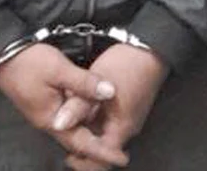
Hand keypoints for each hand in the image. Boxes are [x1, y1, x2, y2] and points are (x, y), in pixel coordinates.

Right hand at [0, 42, 128, 167]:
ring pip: (72, 128)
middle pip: (77, 140)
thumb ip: (85, 83)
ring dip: (89, 133)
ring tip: (109, 134)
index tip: (122, 158)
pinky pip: (66, 117)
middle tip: (119, 150)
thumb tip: (110, 92)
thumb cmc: (29, 63)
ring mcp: (44, 112)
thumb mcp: (59, 70)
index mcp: (52, 120)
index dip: (103, 152)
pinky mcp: (43, 101)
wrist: (2, 54)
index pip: (82, 143)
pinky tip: (90, 111)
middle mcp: (48, 121)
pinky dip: (80, 118)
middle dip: (97, 147)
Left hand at [56, 44, 168, 170]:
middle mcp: (126, 128)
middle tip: (65, 134)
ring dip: (87, 128)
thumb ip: (78, 106)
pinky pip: (107, 119)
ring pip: (103, 131)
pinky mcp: (125, 106)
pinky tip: (81, 105)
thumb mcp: (97, 84)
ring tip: (69, 118)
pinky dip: (93, 117)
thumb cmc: (127, 65)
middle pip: (102, 146)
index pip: (102, 158)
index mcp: (122, 128)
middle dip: (83, 143)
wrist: (149, 47)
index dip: (83, 159)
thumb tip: (58, 125)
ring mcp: (127, 117)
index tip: (67, 156)